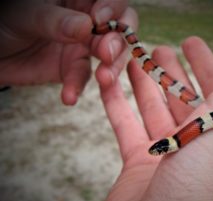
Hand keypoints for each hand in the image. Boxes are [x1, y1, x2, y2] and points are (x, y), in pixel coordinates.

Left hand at [0, 0, 131, 104]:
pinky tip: (69, 96)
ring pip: (109, 57)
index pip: (111, 1)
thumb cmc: (4, 21)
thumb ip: (56, 21)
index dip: (113, 10)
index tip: (100, 21)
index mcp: (78, 0)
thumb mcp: (25, 15)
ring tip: (104, 78)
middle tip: (107, 54)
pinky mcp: (73, 69)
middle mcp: (86, 23)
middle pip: (119, 30)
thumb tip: (88, 27)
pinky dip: (77, 88)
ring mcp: (82, 47)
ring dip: (111, 68)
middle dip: (118, 43)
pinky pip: (82, 79)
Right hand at [93, 0, 212, 200]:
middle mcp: (202, 143)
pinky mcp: (138, 165)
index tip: (191, 41)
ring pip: (153, 108)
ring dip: (143, 82)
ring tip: (133, 57)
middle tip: (159, 48)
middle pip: (185, 97)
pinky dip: (115, 100)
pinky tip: (107, 77)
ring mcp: (169, 154)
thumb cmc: (210, 175)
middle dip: (172, 71)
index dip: (208, 61)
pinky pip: (124, 124)